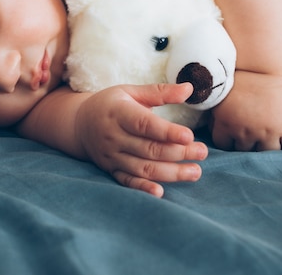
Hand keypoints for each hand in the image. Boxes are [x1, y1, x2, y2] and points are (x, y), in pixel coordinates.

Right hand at [74, 83, 207, 197]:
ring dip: (170, 172)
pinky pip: (127, 181)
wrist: (79, 124)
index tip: (189, 135)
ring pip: (142, 168)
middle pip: (148, 149)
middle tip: (203, 152)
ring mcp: (111, 156)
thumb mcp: (131, 92)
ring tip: (195, 172)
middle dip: (178, 153)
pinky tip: (160, 192)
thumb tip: (189, 88)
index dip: (167, 132)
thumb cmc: (111, 104)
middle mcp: (113, 136)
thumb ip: (160, 92)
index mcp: (118, 113)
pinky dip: (143, 188)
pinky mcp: (111, 169)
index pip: (144, 124)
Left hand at [210, 71, 281, 150]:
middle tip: (250, 132)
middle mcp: (247, 133)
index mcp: (226, 125)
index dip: (228, 138)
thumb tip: (211, 132)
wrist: (266, 66)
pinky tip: (280, 128)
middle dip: (245, 142)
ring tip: (265, 133)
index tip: (232, 132)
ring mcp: (270, 132)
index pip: (224, 145)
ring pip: (267, 151)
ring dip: (265, 144)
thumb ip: (215, 119)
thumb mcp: (219, 99)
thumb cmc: (239, 78)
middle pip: (245, 151)